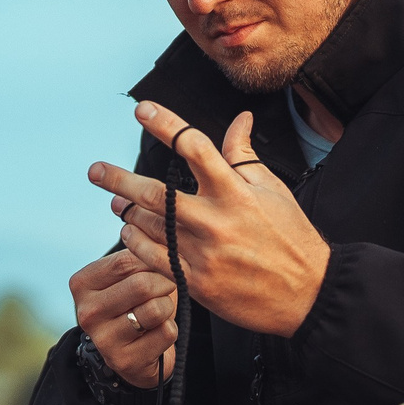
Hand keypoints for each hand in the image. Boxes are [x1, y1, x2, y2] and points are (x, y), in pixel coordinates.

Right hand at [68, 248, 177, 389]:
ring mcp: (104, 340)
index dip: (153, 260)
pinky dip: (171, 329)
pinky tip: (157, 333)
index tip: (161, 265)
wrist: (134, 353)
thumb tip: (165, 236)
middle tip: (166, 288)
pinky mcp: (125, 361)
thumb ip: (140, 254)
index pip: (126, 261)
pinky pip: (167, 332)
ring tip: (160, 311)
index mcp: (81, 284)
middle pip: (142, 284)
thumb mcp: (129, 276)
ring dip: (168, 307)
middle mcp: (86, 312)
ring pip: (156, 309)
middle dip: (164, 284)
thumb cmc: (134, 303)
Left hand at [86, 102, 330, 337]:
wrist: (307, 294)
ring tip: (116, 202)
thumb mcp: (273, 190)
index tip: (141, 110)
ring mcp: (203, 253)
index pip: (193, 147)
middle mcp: (215, 220)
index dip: (164, 124)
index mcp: (235, 192)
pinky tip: (129, 232)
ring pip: (150, 226)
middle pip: (155, 193)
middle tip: (96, 171)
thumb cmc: (292, 238)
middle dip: (119, 180)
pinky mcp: (197, 282)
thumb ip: (244, 156)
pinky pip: (154, 259)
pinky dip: (136, 243)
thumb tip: (240, 120)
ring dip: (128, 211)